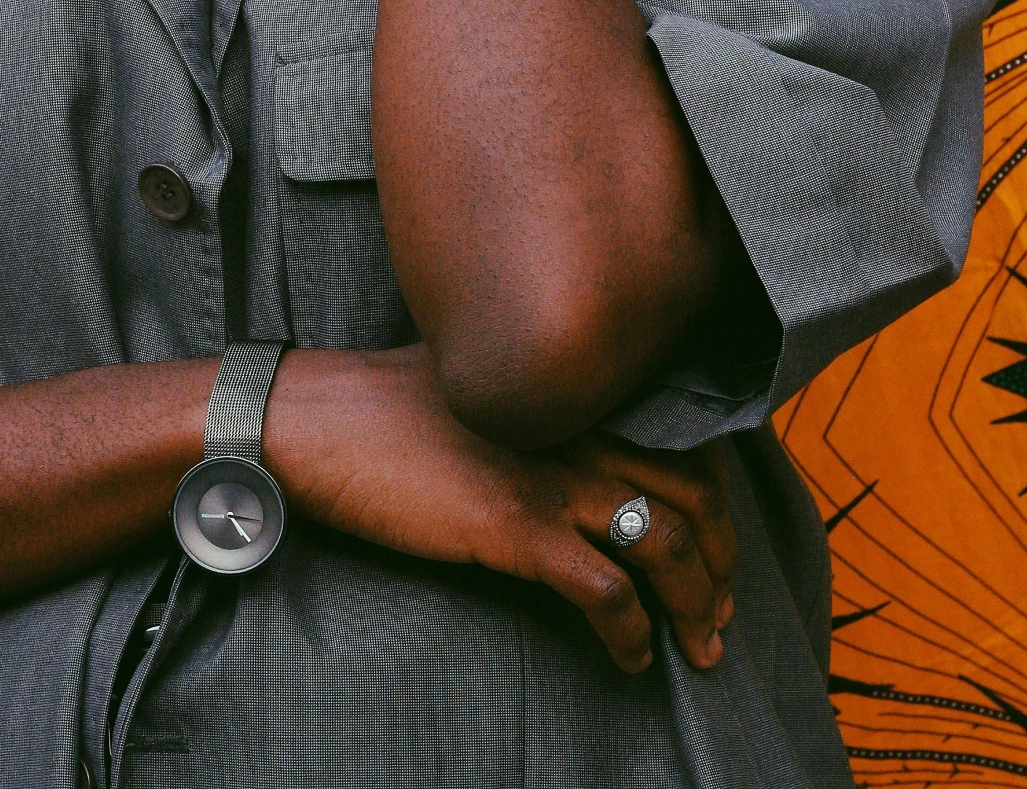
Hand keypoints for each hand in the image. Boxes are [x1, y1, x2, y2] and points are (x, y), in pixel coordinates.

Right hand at [264, 347, 734, 675]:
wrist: (316, 419)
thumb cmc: (381, 401)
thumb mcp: (477, 379)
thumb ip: (534, 403)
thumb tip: (565, 436)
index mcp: (570, 389)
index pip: (683, 440)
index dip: (716, 502)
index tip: (717, 546)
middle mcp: (576, 426)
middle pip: (694, 495)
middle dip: (721, 561)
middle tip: (720, 608)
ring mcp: (549, 476)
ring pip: (667, 545)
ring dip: (694, 604)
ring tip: (699, 644)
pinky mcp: (516, 527)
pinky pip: (606, 593)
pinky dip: (632, 634)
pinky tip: (631, 658)